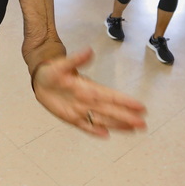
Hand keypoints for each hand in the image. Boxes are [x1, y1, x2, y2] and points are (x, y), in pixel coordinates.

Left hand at [32, 48, 146, 136]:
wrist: (41, 81)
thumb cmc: (54, 71)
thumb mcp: (63, 64)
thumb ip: (76, 60)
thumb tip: (89, 50)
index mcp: (89, 88)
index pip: (111, 96)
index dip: (125, 101)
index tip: (140, 106)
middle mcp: (89, 100)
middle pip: (111, 110)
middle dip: (126, 117)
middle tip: (143, 124)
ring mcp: (81, 110)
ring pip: (102, 119)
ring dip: (118, 124)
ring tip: (134, 129)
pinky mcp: (72, 118)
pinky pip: (85, 126)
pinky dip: (94, 131)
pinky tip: (106, 136)